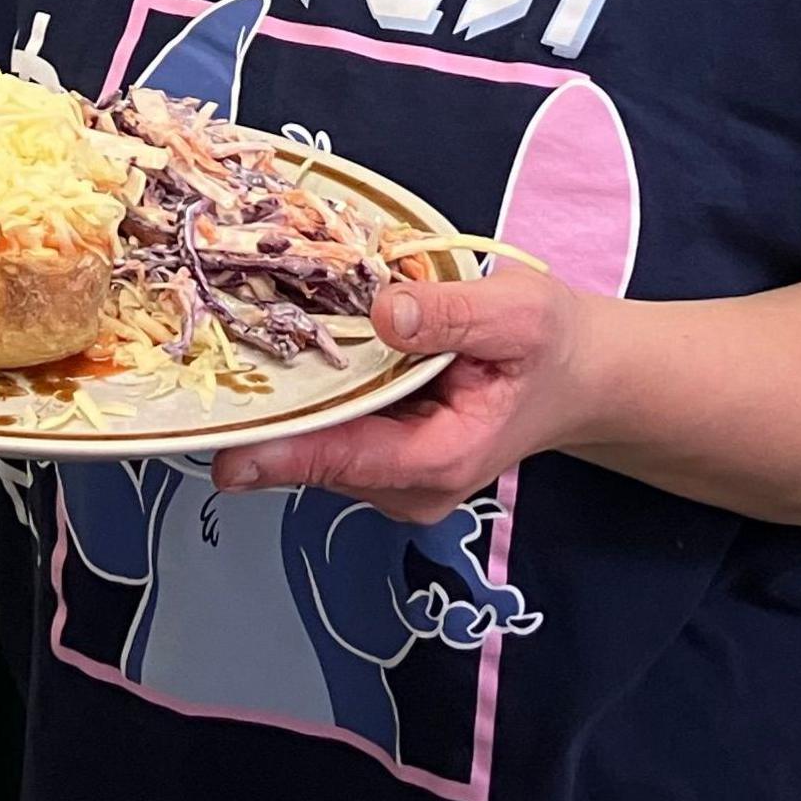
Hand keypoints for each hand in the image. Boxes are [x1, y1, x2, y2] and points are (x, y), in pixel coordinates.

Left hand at [209, 268, 604, 520]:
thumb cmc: (550, 346)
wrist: (576, 376)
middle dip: (274, 412)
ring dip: (289, 401)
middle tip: (224, 356)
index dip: (286, 452)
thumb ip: (453, 314)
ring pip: (315, 446)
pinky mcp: (380, 462)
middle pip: (318, 456)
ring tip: (261, 341)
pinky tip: (300, 357)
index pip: (350, 460)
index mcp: (445, 458)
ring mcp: (391, 480)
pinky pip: (328, 434)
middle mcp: (410, 486)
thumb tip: (386, 313)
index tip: (228, 449)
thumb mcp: (518, 314)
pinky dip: (310, 399)